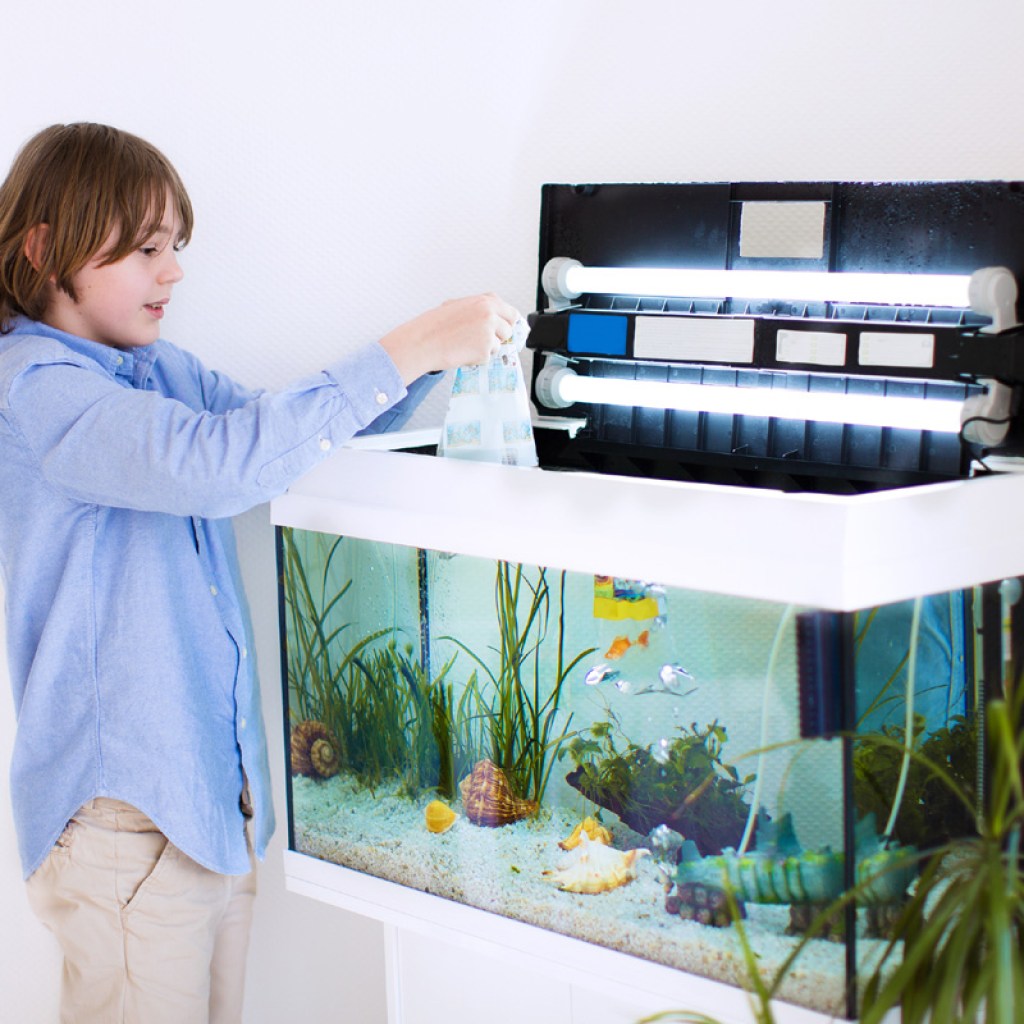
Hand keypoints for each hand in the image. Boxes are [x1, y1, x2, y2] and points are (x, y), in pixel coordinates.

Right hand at [379, 293, 520, 383]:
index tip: (503, 328)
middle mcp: (490, 316)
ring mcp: (489, 334)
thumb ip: (479, 308)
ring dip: (486, 348)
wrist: (423, 342)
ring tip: (465, 344)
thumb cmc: (435, 325)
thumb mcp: (458, 305)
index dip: (507, 322)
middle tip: (481, 339)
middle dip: (498, 336)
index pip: (511, 313)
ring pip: (498, 345)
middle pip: (508, 330)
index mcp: (485, 302)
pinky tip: (462, 351)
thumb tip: (495, 315)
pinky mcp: (484, 351)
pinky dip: (477, 358)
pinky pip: (487, 357)